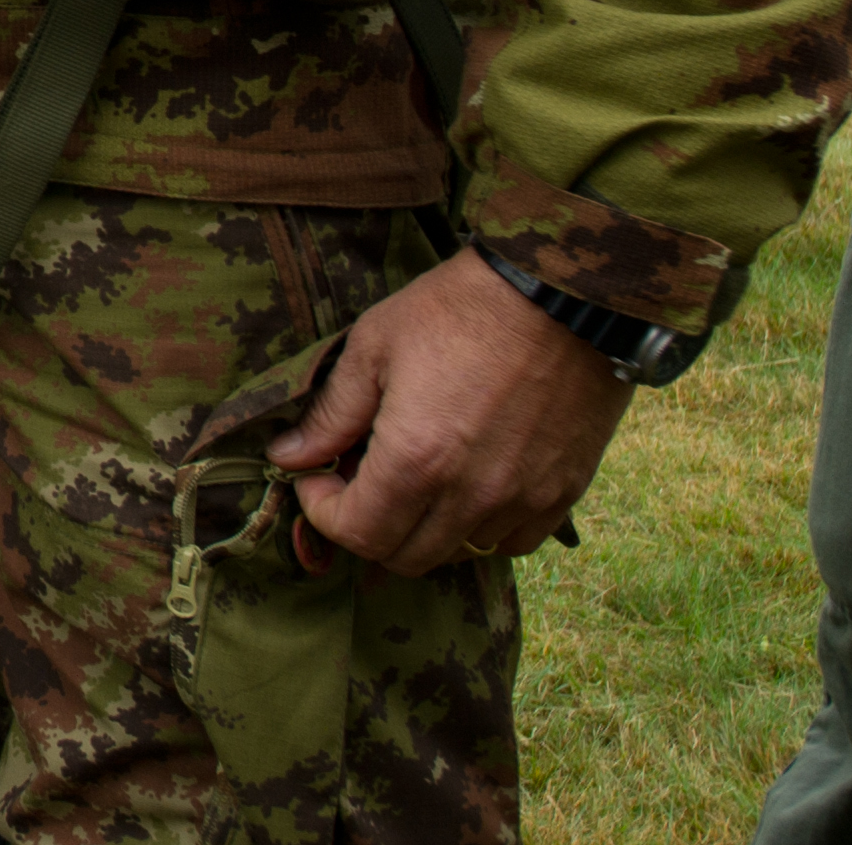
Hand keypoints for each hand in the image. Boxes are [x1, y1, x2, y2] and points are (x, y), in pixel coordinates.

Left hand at [264, 250, 633, 575]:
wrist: (559, 295)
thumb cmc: (459, 310)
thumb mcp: (374, 347)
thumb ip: (331, 414)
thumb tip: (287, 457)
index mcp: (417, 461)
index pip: (359, 534)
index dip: (323, 512)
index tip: (316, 477)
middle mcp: (471, 496)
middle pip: (405, 557)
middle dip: (366, 527)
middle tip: (356, 479)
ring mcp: (523, 500)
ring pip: (458, 554)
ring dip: (422, 529)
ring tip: (411, 479)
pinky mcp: (563, 494)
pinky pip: (512, 543)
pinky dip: (479, 529)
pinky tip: (465, 485)